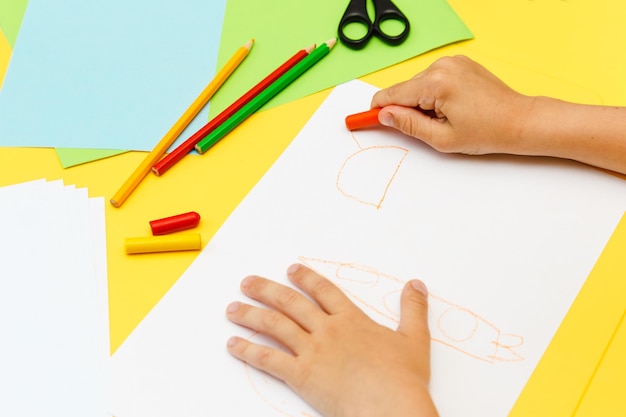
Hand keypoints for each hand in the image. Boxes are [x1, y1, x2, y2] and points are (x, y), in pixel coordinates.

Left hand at [226, 264, 438, 416]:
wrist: (390, 406)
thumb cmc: (404, 378)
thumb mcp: (415, 340)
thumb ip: (413, 309)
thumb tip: (416, 284)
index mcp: (352, 320)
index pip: (323, 291)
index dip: (306, 278)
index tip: (290, 269)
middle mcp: (328, 330)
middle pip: (290, 303)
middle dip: (266, 290)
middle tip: (247, 282)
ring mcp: (313, 352)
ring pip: (275, 326)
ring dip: (251, 315)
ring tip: (233, 308)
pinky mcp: (302, 376)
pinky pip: (269, 360)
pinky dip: (249, 351)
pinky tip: (234, 345)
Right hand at [370, 55, 532, 154]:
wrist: (519, 120)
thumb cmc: (486, 132)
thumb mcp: (441, 138)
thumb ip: (407, 124)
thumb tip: (384, 115)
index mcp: (436, 83)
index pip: (392, 95)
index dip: (376, 109)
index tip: (362, 118)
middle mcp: (442, 66)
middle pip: (404, 89)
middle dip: (404, 109)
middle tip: (425, 129)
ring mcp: (452, 62)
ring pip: (417, 85)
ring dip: (421, 102)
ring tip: (445, 118)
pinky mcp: (459, 63)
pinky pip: (432, 79)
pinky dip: (433, 94)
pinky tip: (450, 107)